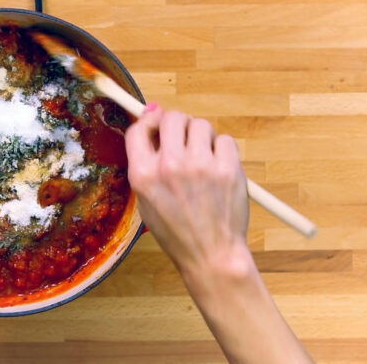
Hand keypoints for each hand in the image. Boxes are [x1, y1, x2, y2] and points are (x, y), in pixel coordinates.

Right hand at [125, 104, 312, 363]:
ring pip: (201, 125)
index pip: (139, 129)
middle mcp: (169, 165)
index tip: (157, 125)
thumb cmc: (175, 229)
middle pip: (172, 118)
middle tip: (184, 141)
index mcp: (143, 174)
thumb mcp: (146, 198)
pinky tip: (219, 168)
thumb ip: (146, 159)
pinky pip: (225, 140)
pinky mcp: (228, 168)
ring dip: (202, 136)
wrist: (210, 254)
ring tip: (203, 157)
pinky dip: (222, 150)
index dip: (149, 122)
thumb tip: (153, 113)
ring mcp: (201, 165)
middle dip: (178, 125)